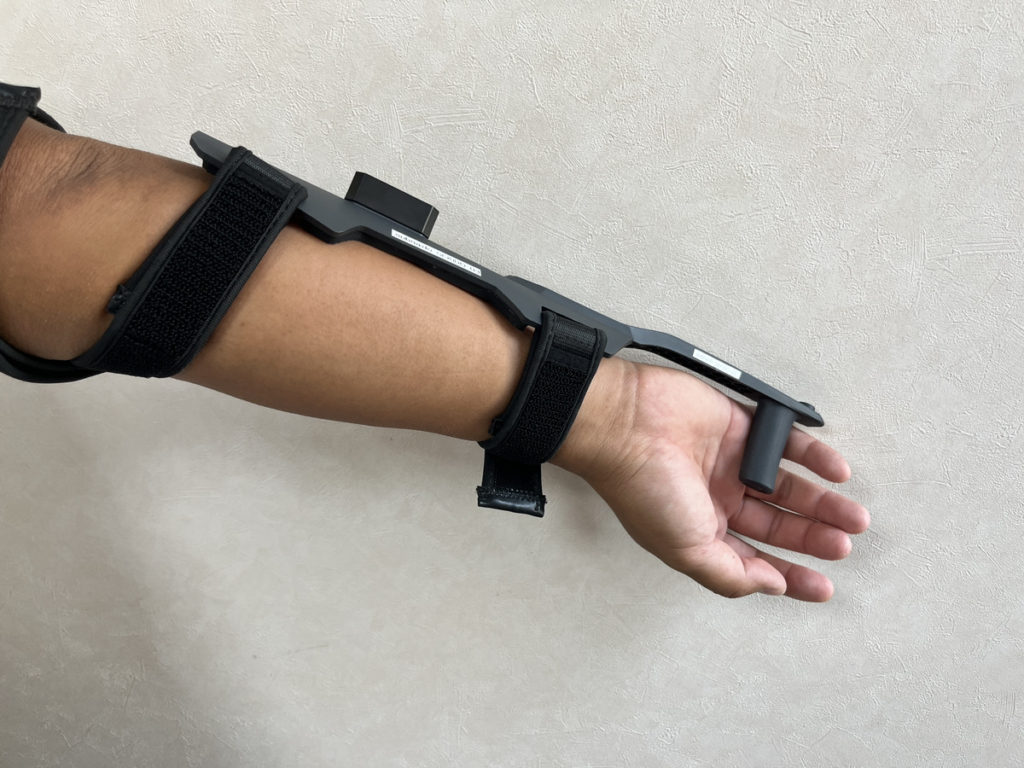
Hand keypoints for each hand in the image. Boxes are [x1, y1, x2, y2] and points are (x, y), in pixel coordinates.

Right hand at [563, 359, 869, 600]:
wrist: (626, 426)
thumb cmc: (642, 488)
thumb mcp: (687, 550)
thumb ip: (731, 574)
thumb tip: (771, 586)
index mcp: (702, 532)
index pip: (756, 560)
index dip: (791, 576)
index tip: (823, 587)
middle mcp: (719, 499)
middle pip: (778, 525)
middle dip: (813, 538)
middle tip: (843, 546)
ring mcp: (732, 462)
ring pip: (789, 487)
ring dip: (822, 502)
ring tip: (852, 516)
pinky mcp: (743, 425)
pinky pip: (788, 441)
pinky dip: (816, 456)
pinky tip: (836, 473)